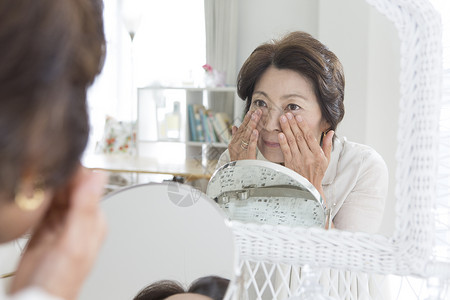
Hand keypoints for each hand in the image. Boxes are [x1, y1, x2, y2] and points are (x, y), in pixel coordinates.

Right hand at [10, 167, 106, 299]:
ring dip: (49, 184)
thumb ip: (85, 209)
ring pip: (57, 195)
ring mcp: (61, 224)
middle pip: (71, 188)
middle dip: (60, 175)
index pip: (88, 185)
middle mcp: (79, 220)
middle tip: (45, 162)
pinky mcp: (44, 230)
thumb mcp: (74, 241)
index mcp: (93, 220)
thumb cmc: (62, 280)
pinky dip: (39, 198)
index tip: (62, 158)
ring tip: (38, 171)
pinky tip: (34, 190)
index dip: (75, 170)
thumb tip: (97, 177)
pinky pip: (43, 207)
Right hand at [228, 109, 260, 160]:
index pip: (241, 129)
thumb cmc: (238, 163)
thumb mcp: (234, 150)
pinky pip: (250, 146)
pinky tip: (256, 131)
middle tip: (257, 110)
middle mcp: (236, 146)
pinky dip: (253, 139)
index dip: (246, 120)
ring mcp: (241, 151)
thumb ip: (235, 138)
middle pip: (244, 130)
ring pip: (247, 136)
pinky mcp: (247, 158)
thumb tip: (234, 127)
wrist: (239, 178)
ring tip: (257, 116)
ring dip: (252, 125)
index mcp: (233, 143)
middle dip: (250, 119)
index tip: (252, 111)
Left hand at [278, 113, 333, 201]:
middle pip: (299, 137)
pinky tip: (280, 134)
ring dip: (286, 129)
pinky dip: (283, 142)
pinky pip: (286, 151)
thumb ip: (327, 145)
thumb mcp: (326, 160)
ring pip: (291, 142)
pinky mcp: (290, 164)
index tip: (298, 117)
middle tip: (288, 114)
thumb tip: (330, 132)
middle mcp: (308, 157)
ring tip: (283, 119)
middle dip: (293, 124)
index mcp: (317, 155)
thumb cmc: (317, 173)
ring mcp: (298, 160)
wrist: (309, 188)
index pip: (310, 137)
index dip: (303, 126)